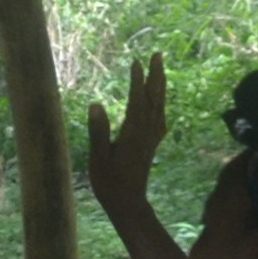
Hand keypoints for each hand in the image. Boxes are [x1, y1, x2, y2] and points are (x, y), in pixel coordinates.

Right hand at [83, 52, 167, 208]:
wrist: (128, 203)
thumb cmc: (109, 183)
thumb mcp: (98, 158)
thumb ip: (98, 131)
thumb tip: (96, 105)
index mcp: (133, 134)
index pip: (138, 101)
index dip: (138, 81)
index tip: (136, 62)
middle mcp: (146, 133)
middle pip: (155, 98)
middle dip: (156, 75)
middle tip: (157, 55)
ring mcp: (151, 138)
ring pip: (160, 106)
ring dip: (161, 86)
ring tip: (160, 69)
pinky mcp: (152, 144)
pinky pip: (160, 119)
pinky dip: (161, 105)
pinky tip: (160, 102)